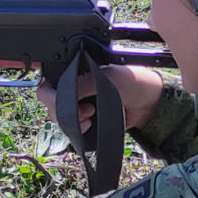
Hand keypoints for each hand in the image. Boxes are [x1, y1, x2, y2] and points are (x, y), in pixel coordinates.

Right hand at [36, 65, 166, 135]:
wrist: (149, 105)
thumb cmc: (132, 82)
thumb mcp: (107, 77)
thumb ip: (83, 84)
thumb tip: (61, 94)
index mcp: (77, 69)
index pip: (50, 76)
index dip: (48, 87)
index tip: (55, 97)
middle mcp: (73, 85)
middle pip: (49, 98)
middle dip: (59, 105)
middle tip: (81, 108)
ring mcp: (78, 103)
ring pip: (57, 114)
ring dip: (70, 118)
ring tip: (90, 114)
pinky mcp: (84, 120)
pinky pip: (69, 127)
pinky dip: (76, 128)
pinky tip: (89, 124)